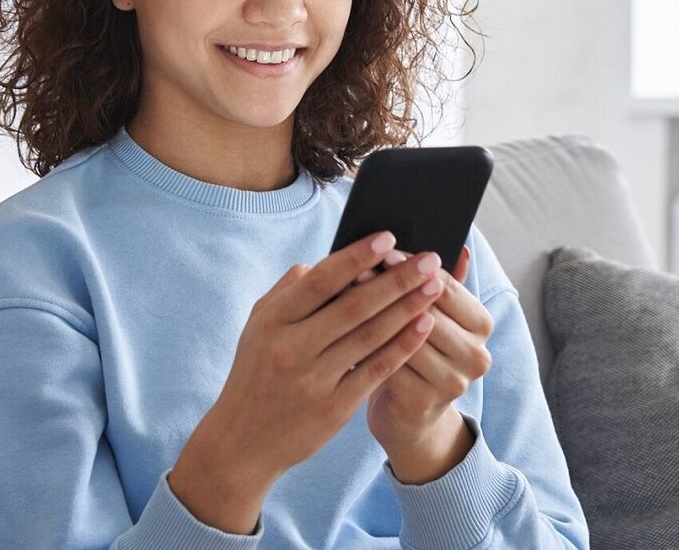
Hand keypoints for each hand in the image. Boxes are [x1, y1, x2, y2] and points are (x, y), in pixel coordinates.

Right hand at [169, 231, 445, 532]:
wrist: (243, 440)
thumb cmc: (256, 370)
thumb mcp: (258, 324)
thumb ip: (290, 289)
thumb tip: (328, 261)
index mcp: (273, 320)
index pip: (320, 281)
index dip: (356, 257)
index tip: (388, 238)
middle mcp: (292, 348)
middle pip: (354, 306)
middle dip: (396, 279)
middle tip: (429, 258)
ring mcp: (314, 380)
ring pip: (371, 336)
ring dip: (408, 308)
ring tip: (435, 286)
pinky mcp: (334, 408)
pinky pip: (376, 370)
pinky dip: (402, 345)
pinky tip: (424, 325)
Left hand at [363, 245, 493, 480]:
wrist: (410, 415)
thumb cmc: (418, 350)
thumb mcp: (435, 314)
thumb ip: (444, 282)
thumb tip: (458, 245)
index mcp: (481, 323)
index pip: (446, 285)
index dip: (411, 267)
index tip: (383, 248)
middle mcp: (476, 354)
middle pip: (427, 309)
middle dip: (389, 287)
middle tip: (358, 267)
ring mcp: (452, 381)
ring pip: (406, 337)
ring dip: (373, 313)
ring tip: (345, 292)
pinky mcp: (423, 402)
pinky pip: (388, 364)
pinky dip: (365, 343)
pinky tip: (342, 328)